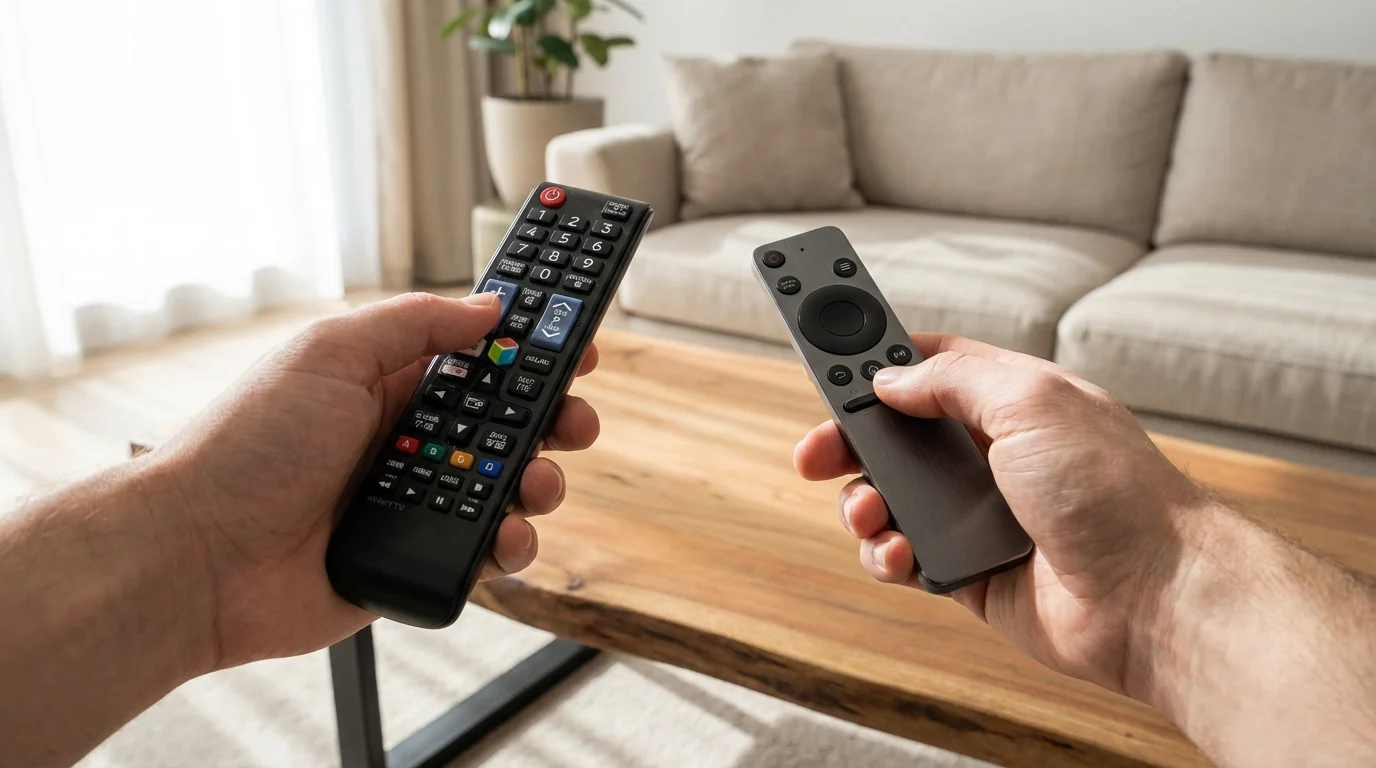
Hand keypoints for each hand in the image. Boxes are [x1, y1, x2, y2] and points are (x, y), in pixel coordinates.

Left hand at [143, 293, 600, 669]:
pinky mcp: (418, 557)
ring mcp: (416, 499)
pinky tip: (505, 538)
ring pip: (508, 488)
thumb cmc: (247, 447)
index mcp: (389, 383)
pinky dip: (510, 545)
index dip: (530, 348)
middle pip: (507, 423)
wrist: (199, 558)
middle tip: (574, 420)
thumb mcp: (331, 353)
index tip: (578, 341)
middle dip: (552, 418)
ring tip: (535, 483)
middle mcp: (408, 438)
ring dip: (539, 482)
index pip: (478, 358)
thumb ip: (416, 323)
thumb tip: (489, 306)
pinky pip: (486, 550)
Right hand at [793, 333, 1210, 696]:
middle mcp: (993, 454)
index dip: (877, 358)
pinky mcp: (969, 572)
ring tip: (869, 513)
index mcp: (1012, 400)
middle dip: (846, 439)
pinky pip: (904, 558)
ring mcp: (979, 516)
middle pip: (894, 435)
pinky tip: (899, 556)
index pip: (929, 365)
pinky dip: (887, 556)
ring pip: (890, 499)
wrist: (1154, 597)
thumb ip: (950, 380)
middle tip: (813, 451)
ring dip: (862, 504)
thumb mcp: (1030, 400)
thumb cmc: (1110, 490)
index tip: (828, 354)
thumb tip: (889, 379)